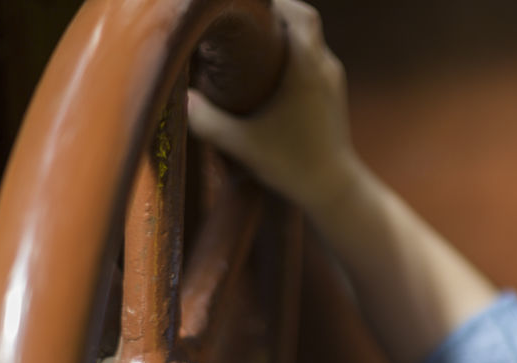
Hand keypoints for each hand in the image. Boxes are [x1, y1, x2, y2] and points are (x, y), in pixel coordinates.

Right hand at [187, 0, 358, 211]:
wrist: (335, 190)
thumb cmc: (293, 164)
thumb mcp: (243, 144)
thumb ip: (207, 121)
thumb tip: (181, 99)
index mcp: (307, 69)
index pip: (299, 14)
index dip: (275, 2)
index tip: (245, 4)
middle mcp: (325, 68)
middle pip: (304, 21)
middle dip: (275, 13)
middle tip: (242, 19)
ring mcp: (333, 81)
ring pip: (310, 40)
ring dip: (285, 33)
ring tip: (251, 39)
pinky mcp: (333, 95)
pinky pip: (313, 59)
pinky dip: (293, 52)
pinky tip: (269, 67)